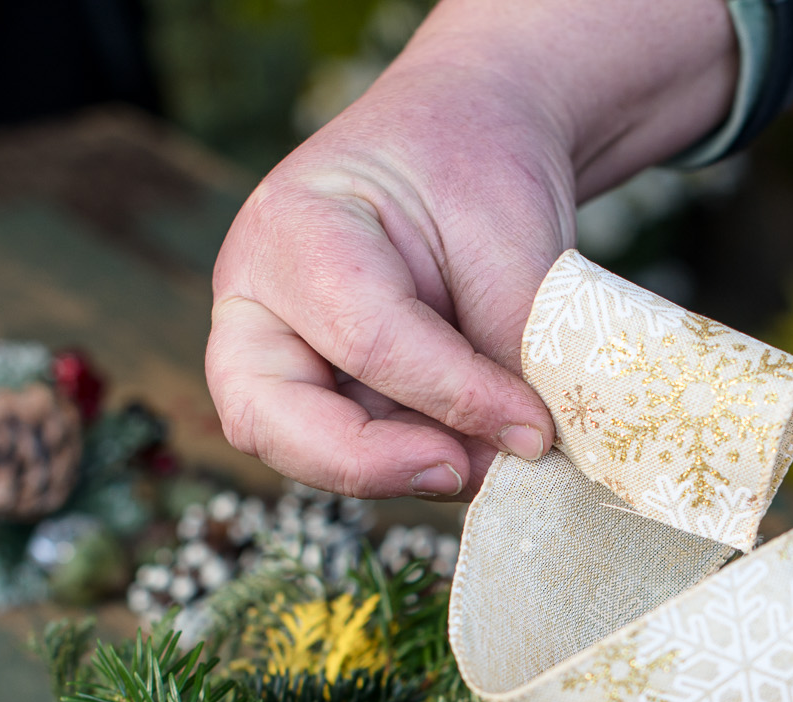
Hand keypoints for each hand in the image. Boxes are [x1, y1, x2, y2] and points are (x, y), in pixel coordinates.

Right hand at [204, 0, 737, 498]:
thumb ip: (510, 345)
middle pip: (269, 419)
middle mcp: (255, 298)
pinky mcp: (308, 391)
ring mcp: (273, 350)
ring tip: (490, 457)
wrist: (461, 137)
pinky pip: (342, 451)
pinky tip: (475, 447)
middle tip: (467, 473)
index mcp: (292, 226)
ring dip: (396, 471)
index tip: (538, 430)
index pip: (366, 339)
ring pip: (299, 451)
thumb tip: (525, 451)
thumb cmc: (478, 167)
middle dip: (369, 465)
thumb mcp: (511, 240)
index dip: (455, 397)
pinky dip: (408, 462)